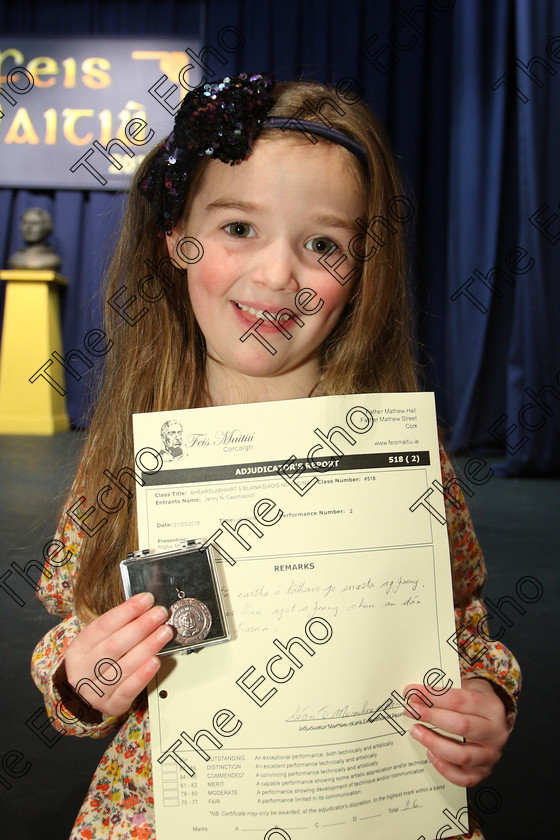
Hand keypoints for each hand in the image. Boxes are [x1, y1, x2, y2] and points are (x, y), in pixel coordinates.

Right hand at [61, 592, 173, 717]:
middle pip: (114, 646)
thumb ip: (117, 627)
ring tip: (164, 632)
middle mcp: (83, 670)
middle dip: (141, 627)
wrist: (84, 696)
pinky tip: (155, 661)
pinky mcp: (111, 705)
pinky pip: (128, 690)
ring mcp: (95, 691)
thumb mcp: (98, 643)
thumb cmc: (96, 663)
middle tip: (160, 614)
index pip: (102, 626)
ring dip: (148, 647)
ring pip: (123, 667)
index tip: (146, 600)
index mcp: (78, 649)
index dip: (126, 611)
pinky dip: (143, 674)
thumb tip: (145, 606)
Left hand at [404, 677, 509, 786]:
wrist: (493, 719)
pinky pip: (464, 778)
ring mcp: (491, 755)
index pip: (459, 700)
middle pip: (461, 726)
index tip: (411, 692)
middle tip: (410, 711)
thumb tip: (415, 692)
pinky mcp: (484, 772)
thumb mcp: (466, 687)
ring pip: (462, 755)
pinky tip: (430, 754)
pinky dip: (445, 768)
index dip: (432, 696)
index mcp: (492, 706)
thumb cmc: (474, 702)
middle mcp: (496, 732)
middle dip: (431, 717)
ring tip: (415, 731)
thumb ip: (445, 689)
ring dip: (434, 743)